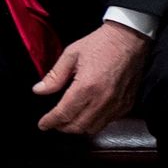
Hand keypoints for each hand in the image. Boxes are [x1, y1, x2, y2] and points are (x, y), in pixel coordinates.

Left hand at [32, 21, 148, 133]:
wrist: (129, 39)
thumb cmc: (100, 44)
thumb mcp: (71, 54)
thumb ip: (54, 76)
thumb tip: (38, 90)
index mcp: (86, 86)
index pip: (64, 113)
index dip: (50, 121)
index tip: (42, 125)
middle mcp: (102, 100)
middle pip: (78, 126)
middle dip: (62, 127)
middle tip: (53, 122)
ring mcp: (116, 105)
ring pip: (93, 128)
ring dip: (78, 128)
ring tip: (67, 121)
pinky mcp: (126, 105)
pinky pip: (107, 122)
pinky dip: (94, 123)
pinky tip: (87, 115)